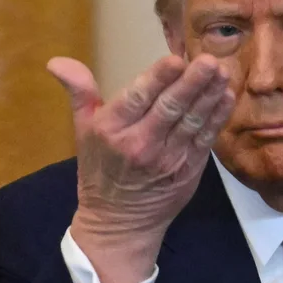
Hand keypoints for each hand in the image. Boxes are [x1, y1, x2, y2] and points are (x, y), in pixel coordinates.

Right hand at [47, 54, 233, 282]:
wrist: (119, 223)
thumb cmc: (99, 170)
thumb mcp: (82, 130)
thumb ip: (79, 92)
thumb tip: (56, 61)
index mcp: (111, 130)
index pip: (137, 98)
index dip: (158, 78)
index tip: (176, 59)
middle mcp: (140, 143)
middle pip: (170, 108)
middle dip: (192, 83)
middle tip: (210, 60)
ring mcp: (168, 159)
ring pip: (192, 121)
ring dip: (210, 96)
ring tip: (223, 72)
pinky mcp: (189, 169)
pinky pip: (205, 139)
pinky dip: (217, 118)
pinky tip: (226, 96)